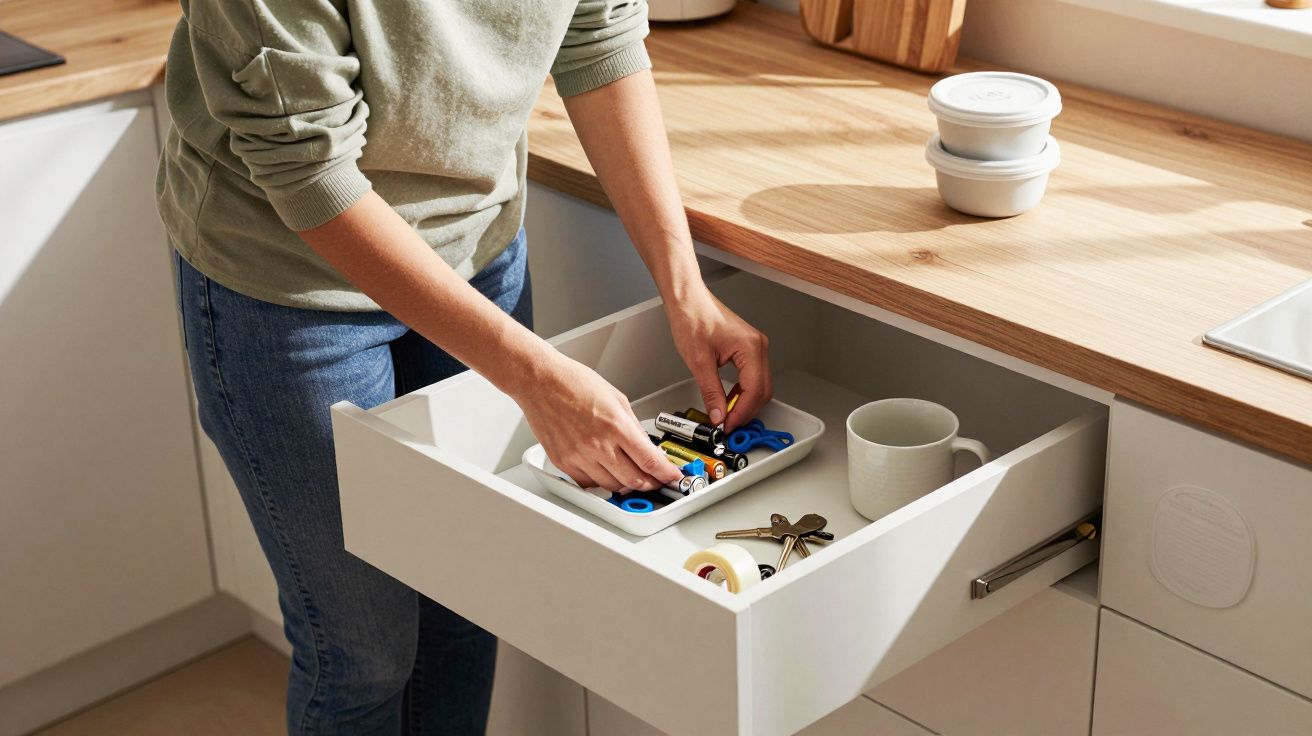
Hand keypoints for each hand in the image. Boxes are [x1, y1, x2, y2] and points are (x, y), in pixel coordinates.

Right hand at [512, 351, 683, 492]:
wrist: (540, 381)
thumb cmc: (573, 382)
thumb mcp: (617, 397)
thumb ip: (633, 425)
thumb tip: (646, 446)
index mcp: (616, 425)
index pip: (650, 461)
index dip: (666, 474)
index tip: (673, 477)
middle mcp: (598, 444)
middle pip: (634, 480)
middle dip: (651, 483)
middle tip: (656, 480)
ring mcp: (579, 456)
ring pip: (612, 486)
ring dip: (626, 484)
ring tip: (631, 476)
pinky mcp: (563, 462)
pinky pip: (588, 483)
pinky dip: (601, 481)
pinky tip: (605, 472)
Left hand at [668, 285, 771, 431]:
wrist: (688, 301)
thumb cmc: (693, 318)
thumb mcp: (699, 361)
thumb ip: (711, 392)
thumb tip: (718, 414)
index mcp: (750, 347)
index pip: (754, 391)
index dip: (741, 413)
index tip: (727, 426)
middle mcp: (758, 346)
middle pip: (762, 391)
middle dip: (745, 411)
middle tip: (727, 425)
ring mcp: (755, 347)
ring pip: (759, 386)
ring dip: (744, 403)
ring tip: (725, 415)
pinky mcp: (748, 349)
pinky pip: (752, 377)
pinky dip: (742, 392)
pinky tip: (728, 400)